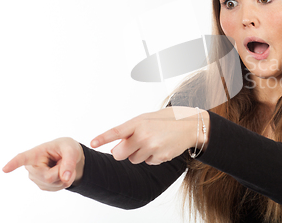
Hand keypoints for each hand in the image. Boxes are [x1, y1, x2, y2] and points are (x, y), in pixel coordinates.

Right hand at [2, 137, 84, 190]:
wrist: (68, 155)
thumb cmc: (66, 148)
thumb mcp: (71, 149)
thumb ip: (69, 162)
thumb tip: (65, 178)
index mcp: (36, 153)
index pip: (23, 158)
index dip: (14, 164)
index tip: (5, 169)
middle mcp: (32, 167)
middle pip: (48, 177)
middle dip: (62, 170)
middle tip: (63, 160)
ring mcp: (37, 178)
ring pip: (55, 183)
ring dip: (66, 175)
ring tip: (62, 165)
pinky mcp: (43, 186)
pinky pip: (60, 187)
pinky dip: (67, 180)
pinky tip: (62, 173)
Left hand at [91, 106, 208, 164]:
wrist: (190, 126)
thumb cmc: (166, 120)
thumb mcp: (147, 119)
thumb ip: (130, 130)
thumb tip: (115, 147)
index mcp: (139, 122)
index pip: (117, 131)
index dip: (103, 138)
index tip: (92, 143)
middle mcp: (144, 135)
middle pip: (119, 154)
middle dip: (121, 152)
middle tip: (129, 146)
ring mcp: (152, 147)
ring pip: (133, 160)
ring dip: (138, 154)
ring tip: (152, 142)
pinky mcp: (160, 157)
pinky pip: (147, 162)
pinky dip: (151, 157)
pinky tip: (161, 147)